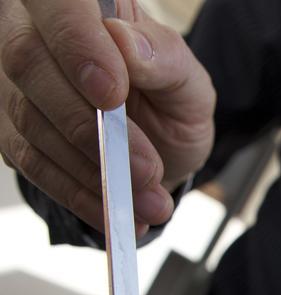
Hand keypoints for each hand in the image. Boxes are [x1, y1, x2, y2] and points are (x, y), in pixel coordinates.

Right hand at [0, 0, 213, 234]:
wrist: (161, 146)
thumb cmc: (171, 99)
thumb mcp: (188, 80)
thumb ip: (165, 58)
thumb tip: (128, 45)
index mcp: (81, 3)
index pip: (56, 2)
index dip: (77, 44)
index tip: (112, 93)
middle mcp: (31, 31)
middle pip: (28, 62)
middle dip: (90, 125)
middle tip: (146, 167)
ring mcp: (14, 83)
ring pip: (29, 118)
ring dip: (92, 169)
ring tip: (149, 200)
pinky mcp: (11, 131)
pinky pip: (31, 162)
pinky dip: (78, 193)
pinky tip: (116, 212)